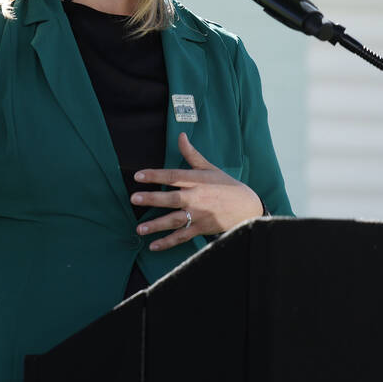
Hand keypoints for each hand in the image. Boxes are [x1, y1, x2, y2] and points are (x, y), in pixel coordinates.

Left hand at [131, 132, 263, 250]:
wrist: (248, 207)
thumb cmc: (226, 185)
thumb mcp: (210, 168)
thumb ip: (191, 154)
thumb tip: (180, 136)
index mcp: (197, 181)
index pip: (173, 176)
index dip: (155, 175)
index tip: (138, 175)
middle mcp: (196, 198)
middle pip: (172, 199)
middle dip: (152, 199)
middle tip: (134, 199)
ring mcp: (199, 215)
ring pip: (175, 220)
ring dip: (156, 225)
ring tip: (139, 229)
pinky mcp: (202, 229)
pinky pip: (182, 236)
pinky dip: (168, 242)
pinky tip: (153, 245)